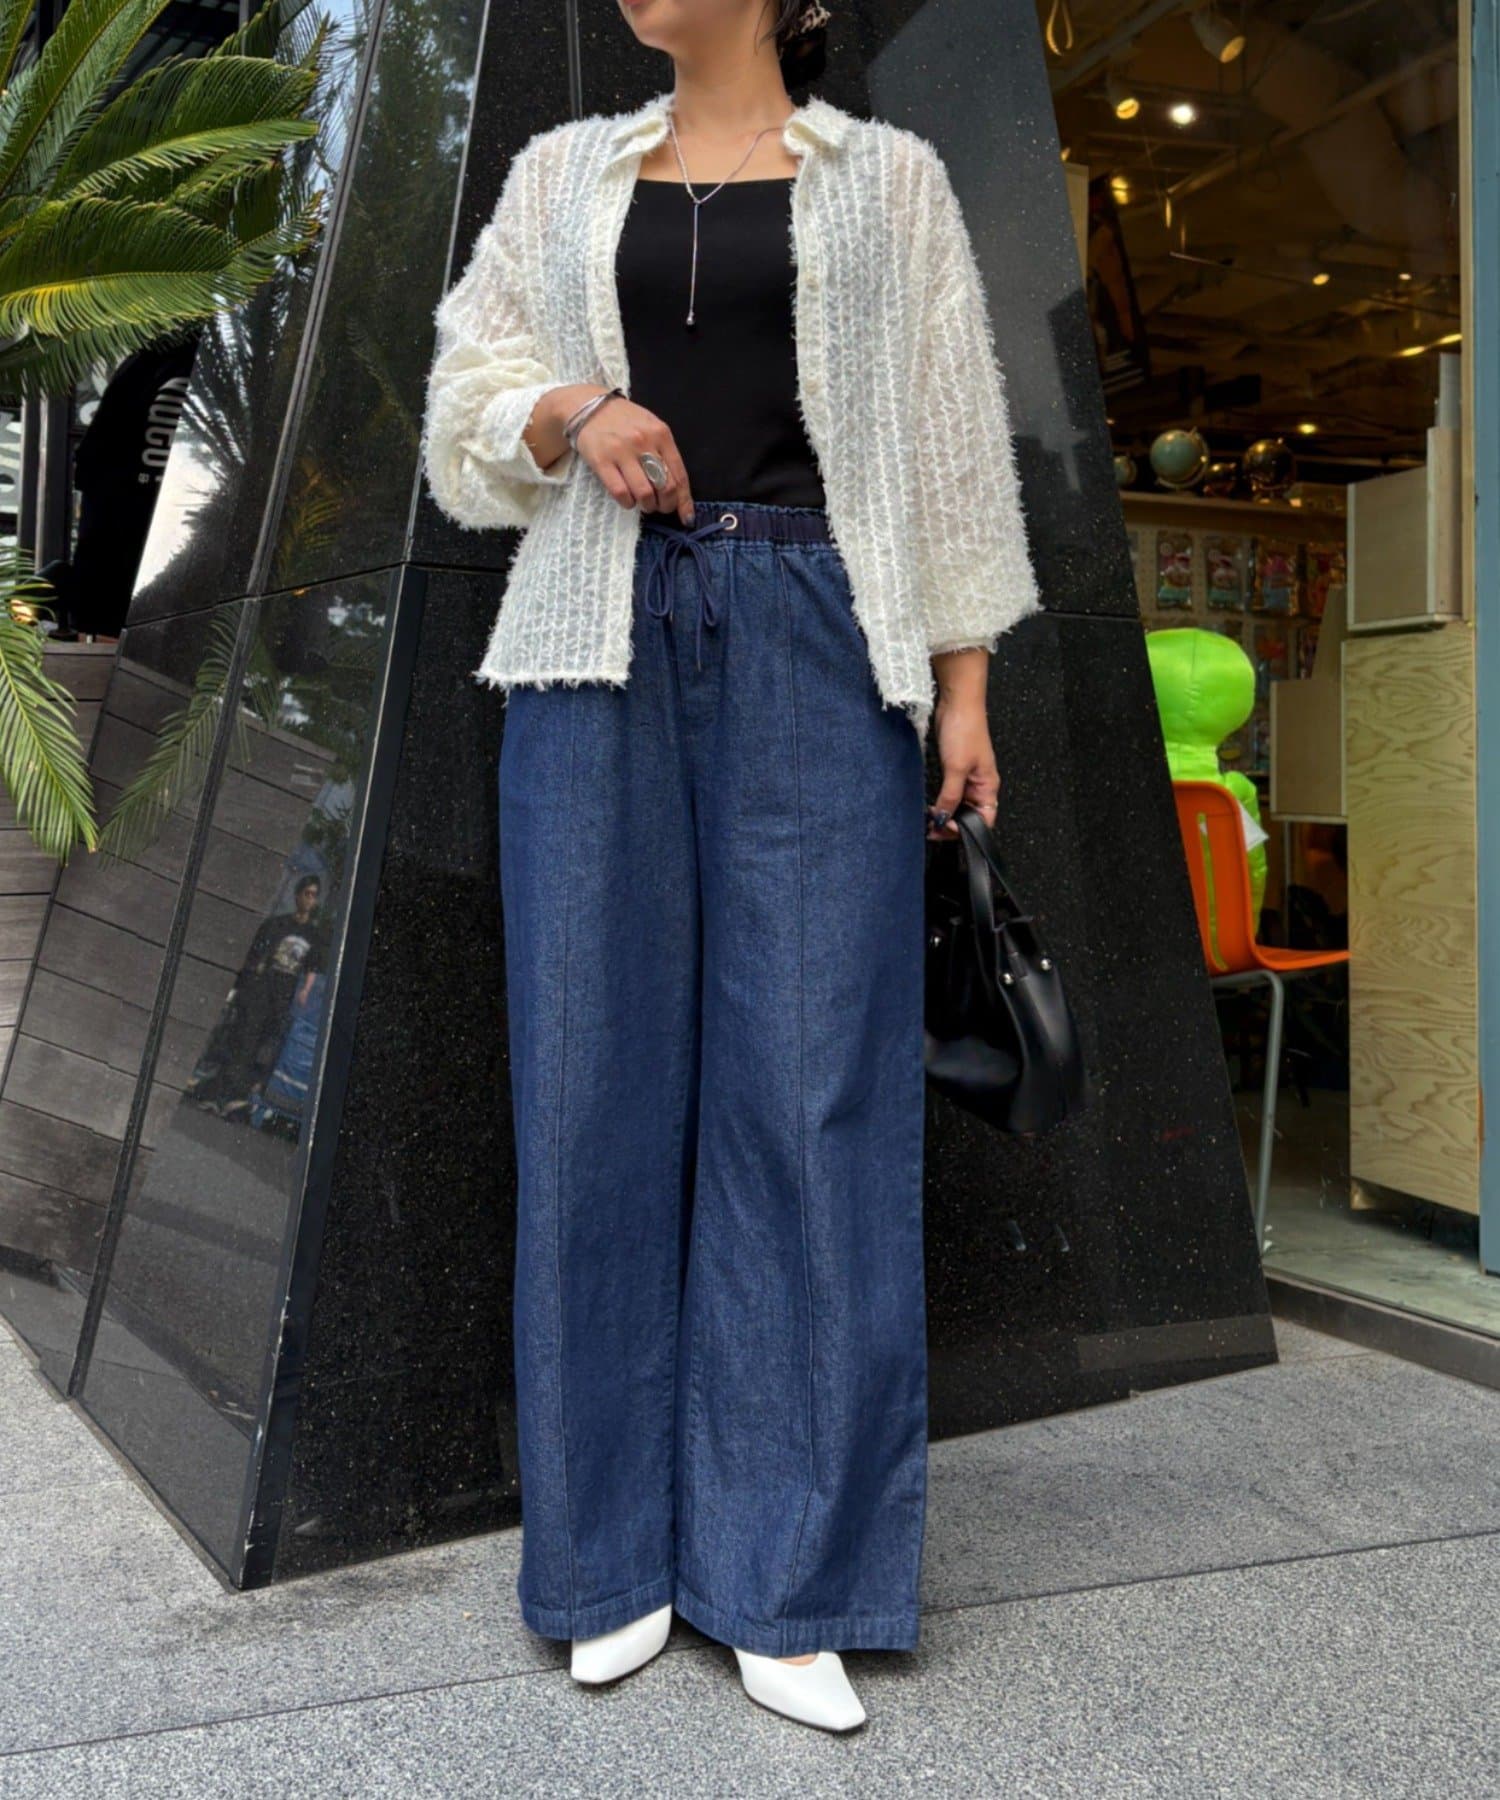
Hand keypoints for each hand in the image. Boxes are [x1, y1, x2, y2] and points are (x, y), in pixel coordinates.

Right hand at [574, 393, 695, 523]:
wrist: (589, 406)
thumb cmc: (625, 421)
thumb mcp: (651, 427)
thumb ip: (665, 453)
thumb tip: (677, 489)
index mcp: (661, 434)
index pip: (679, 475)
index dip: (684, 501)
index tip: (687, 518)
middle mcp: (644, 442)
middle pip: (665, 487)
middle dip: (666, 505)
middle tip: (659, 507)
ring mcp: (622, 452)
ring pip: (644, 493)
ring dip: (647, 505)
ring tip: (644, 503)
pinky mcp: (602, 461)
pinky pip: (621, 492)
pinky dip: (628, 503)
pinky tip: (628, 500)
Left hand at [927, 683, 1000, 841]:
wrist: (956, 703)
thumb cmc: (965, 730)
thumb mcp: (956, 768)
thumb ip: (950, 796)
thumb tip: (943, 818)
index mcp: (988, 787)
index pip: (984, 821)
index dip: (966, 830)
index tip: (944, 829)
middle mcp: (979, 786)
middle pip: (969, 816)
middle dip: (951, 825)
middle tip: (931, 829)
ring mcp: (966, 778)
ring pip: (957, 806)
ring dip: (944, 814)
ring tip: (928, 819)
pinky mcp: (954, 769)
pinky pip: (949, 793)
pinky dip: (940, 802)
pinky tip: (929, 805)